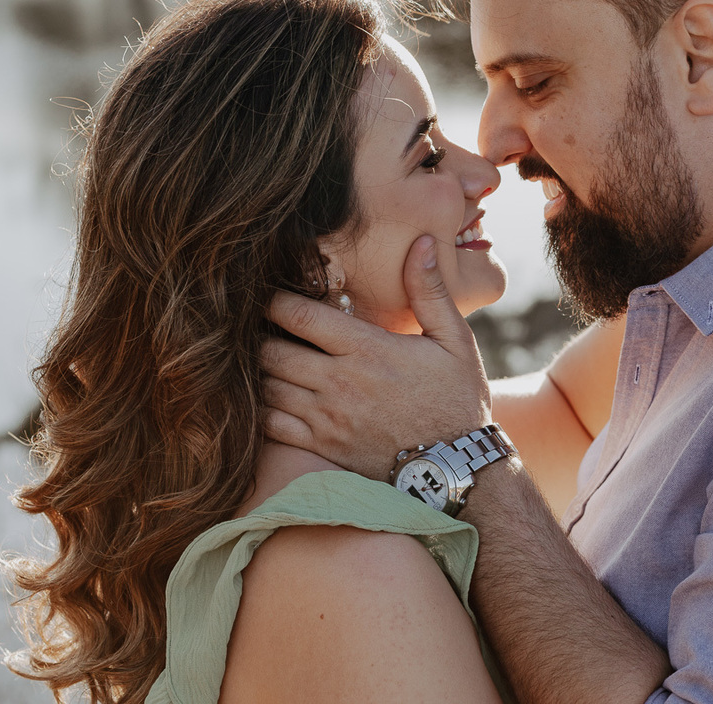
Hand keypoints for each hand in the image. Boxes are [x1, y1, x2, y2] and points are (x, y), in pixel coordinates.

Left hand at [262, 235, 491, 478]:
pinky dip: (258, 410)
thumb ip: (430, 291)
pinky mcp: (323, 448)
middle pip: (271, 351)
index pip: (299, 316)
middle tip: (254, 325)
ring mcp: (327, 418)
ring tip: (257, 358)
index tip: (268, 292)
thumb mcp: (455, 340)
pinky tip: (263, 397)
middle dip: (258, 335)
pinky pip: (271, 427)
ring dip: (257, 371)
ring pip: (266, 387)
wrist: (458, 469)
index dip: (274, 300)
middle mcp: (339, 383)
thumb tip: (424, 243)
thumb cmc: (458, 400)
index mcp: (367, 349)